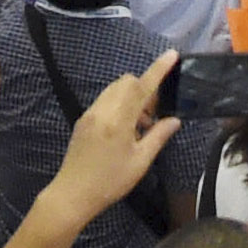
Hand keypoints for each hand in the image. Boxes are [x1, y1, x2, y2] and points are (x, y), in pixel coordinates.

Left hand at [33, 52, 178, 224]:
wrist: (73, 193)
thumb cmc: (111, 181)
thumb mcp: (140, 162)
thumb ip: (158, 137)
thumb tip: (174, 120)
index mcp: (118, 119)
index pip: (142, 86)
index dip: (158, 69)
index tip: (171, 54)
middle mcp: (102, 109)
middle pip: (127, 82)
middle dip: (144, 90)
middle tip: (153, 116)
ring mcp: (90, 112)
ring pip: (115, 90)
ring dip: (131, 98)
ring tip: (139, 128)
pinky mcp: (83, 119)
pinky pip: (105, 100)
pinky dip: (119, 105)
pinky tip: (124, 131)